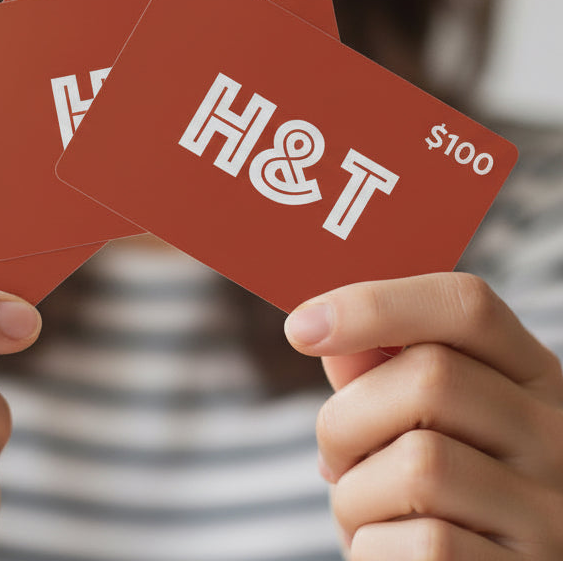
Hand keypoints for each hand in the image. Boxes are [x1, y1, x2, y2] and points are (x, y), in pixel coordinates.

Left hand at [285, 272, 562, 559]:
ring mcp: (550, 511)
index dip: (375, 303)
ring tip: (364, 512)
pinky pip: (425, 546)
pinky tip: (390, 553)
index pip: (465, 304)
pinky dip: (374, 548)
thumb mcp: (406, 422)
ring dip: (355, 494)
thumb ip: (374, 371)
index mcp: (527, 375)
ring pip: (420, 465)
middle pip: (430, 377)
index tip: (301, 327)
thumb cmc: (426, 496)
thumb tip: (322, 325)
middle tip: (334, 457)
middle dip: (346, 417)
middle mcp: (555, 433)